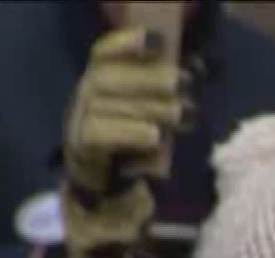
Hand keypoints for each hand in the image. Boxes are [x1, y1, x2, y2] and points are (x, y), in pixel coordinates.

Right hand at [60, 27, 186, 254]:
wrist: (105, 198)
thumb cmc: (134, 151)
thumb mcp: (150, 117)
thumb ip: (166, 94)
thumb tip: (197, 70)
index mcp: (98, 83)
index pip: (104, 53)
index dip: (127, 42)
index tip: (157, 41)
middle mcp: (83, 98)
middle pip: (109, 78)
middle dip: (150, 79)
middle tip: (185, 86)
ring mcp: (77, 122)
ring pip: (106, 104)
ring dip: (149, 107)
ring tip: (183, 115)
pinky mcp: (80, 150)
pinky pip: (100, 134)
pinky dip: (129, 132)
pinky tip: (154, 136)